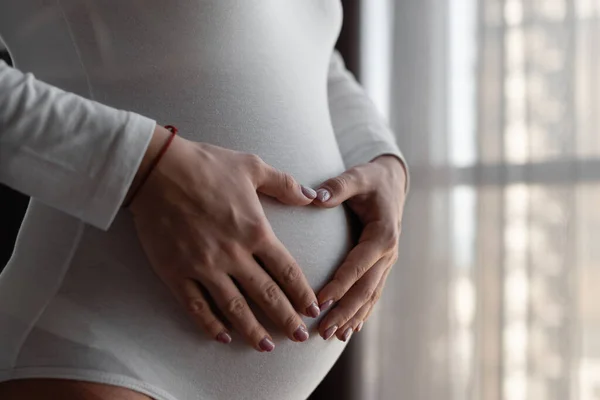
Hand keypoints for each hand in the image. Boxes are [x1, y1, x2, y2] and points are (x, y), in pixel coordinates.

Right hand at [127, 126, 320, 351]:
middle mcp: (233, 254)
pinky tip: (221, 337)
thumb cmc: (207, 164)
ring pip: (234, 308)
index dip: (302, 294)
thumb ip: (285, 185)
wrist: (157, 169)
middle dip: (286, 320)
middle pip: (267, 296)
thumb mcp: (253, 167)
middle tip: (300, 338)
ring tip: (266, 347)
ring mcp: (204, 267)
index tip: (312, 310)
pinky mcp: (176, 272)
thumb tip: (313, 198)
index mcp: (255, 231)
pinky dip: (209, 325)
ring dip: (253, 330)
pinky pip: (196, 307)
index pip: (287, 271)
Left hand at [312, 155, 406, 340]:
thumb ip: (338, 186)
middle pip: (365, 289)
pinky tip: (350, 329)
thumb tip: (315, 196)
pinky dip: (362, 312)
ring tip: (333, 336)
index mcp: (383, 235)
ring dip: (352, 317)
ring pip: (370, 296)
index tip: (319, 301)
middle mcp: (389, 253)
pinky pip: (373, 293)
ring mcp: (387, 262)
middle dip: (344, 311)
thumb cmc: (371, 180)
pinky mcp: (382, 266)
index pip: (358, 265)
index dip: (339, 285)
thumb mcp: (357, 176)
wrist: (391, 183)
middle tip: (322, 330)